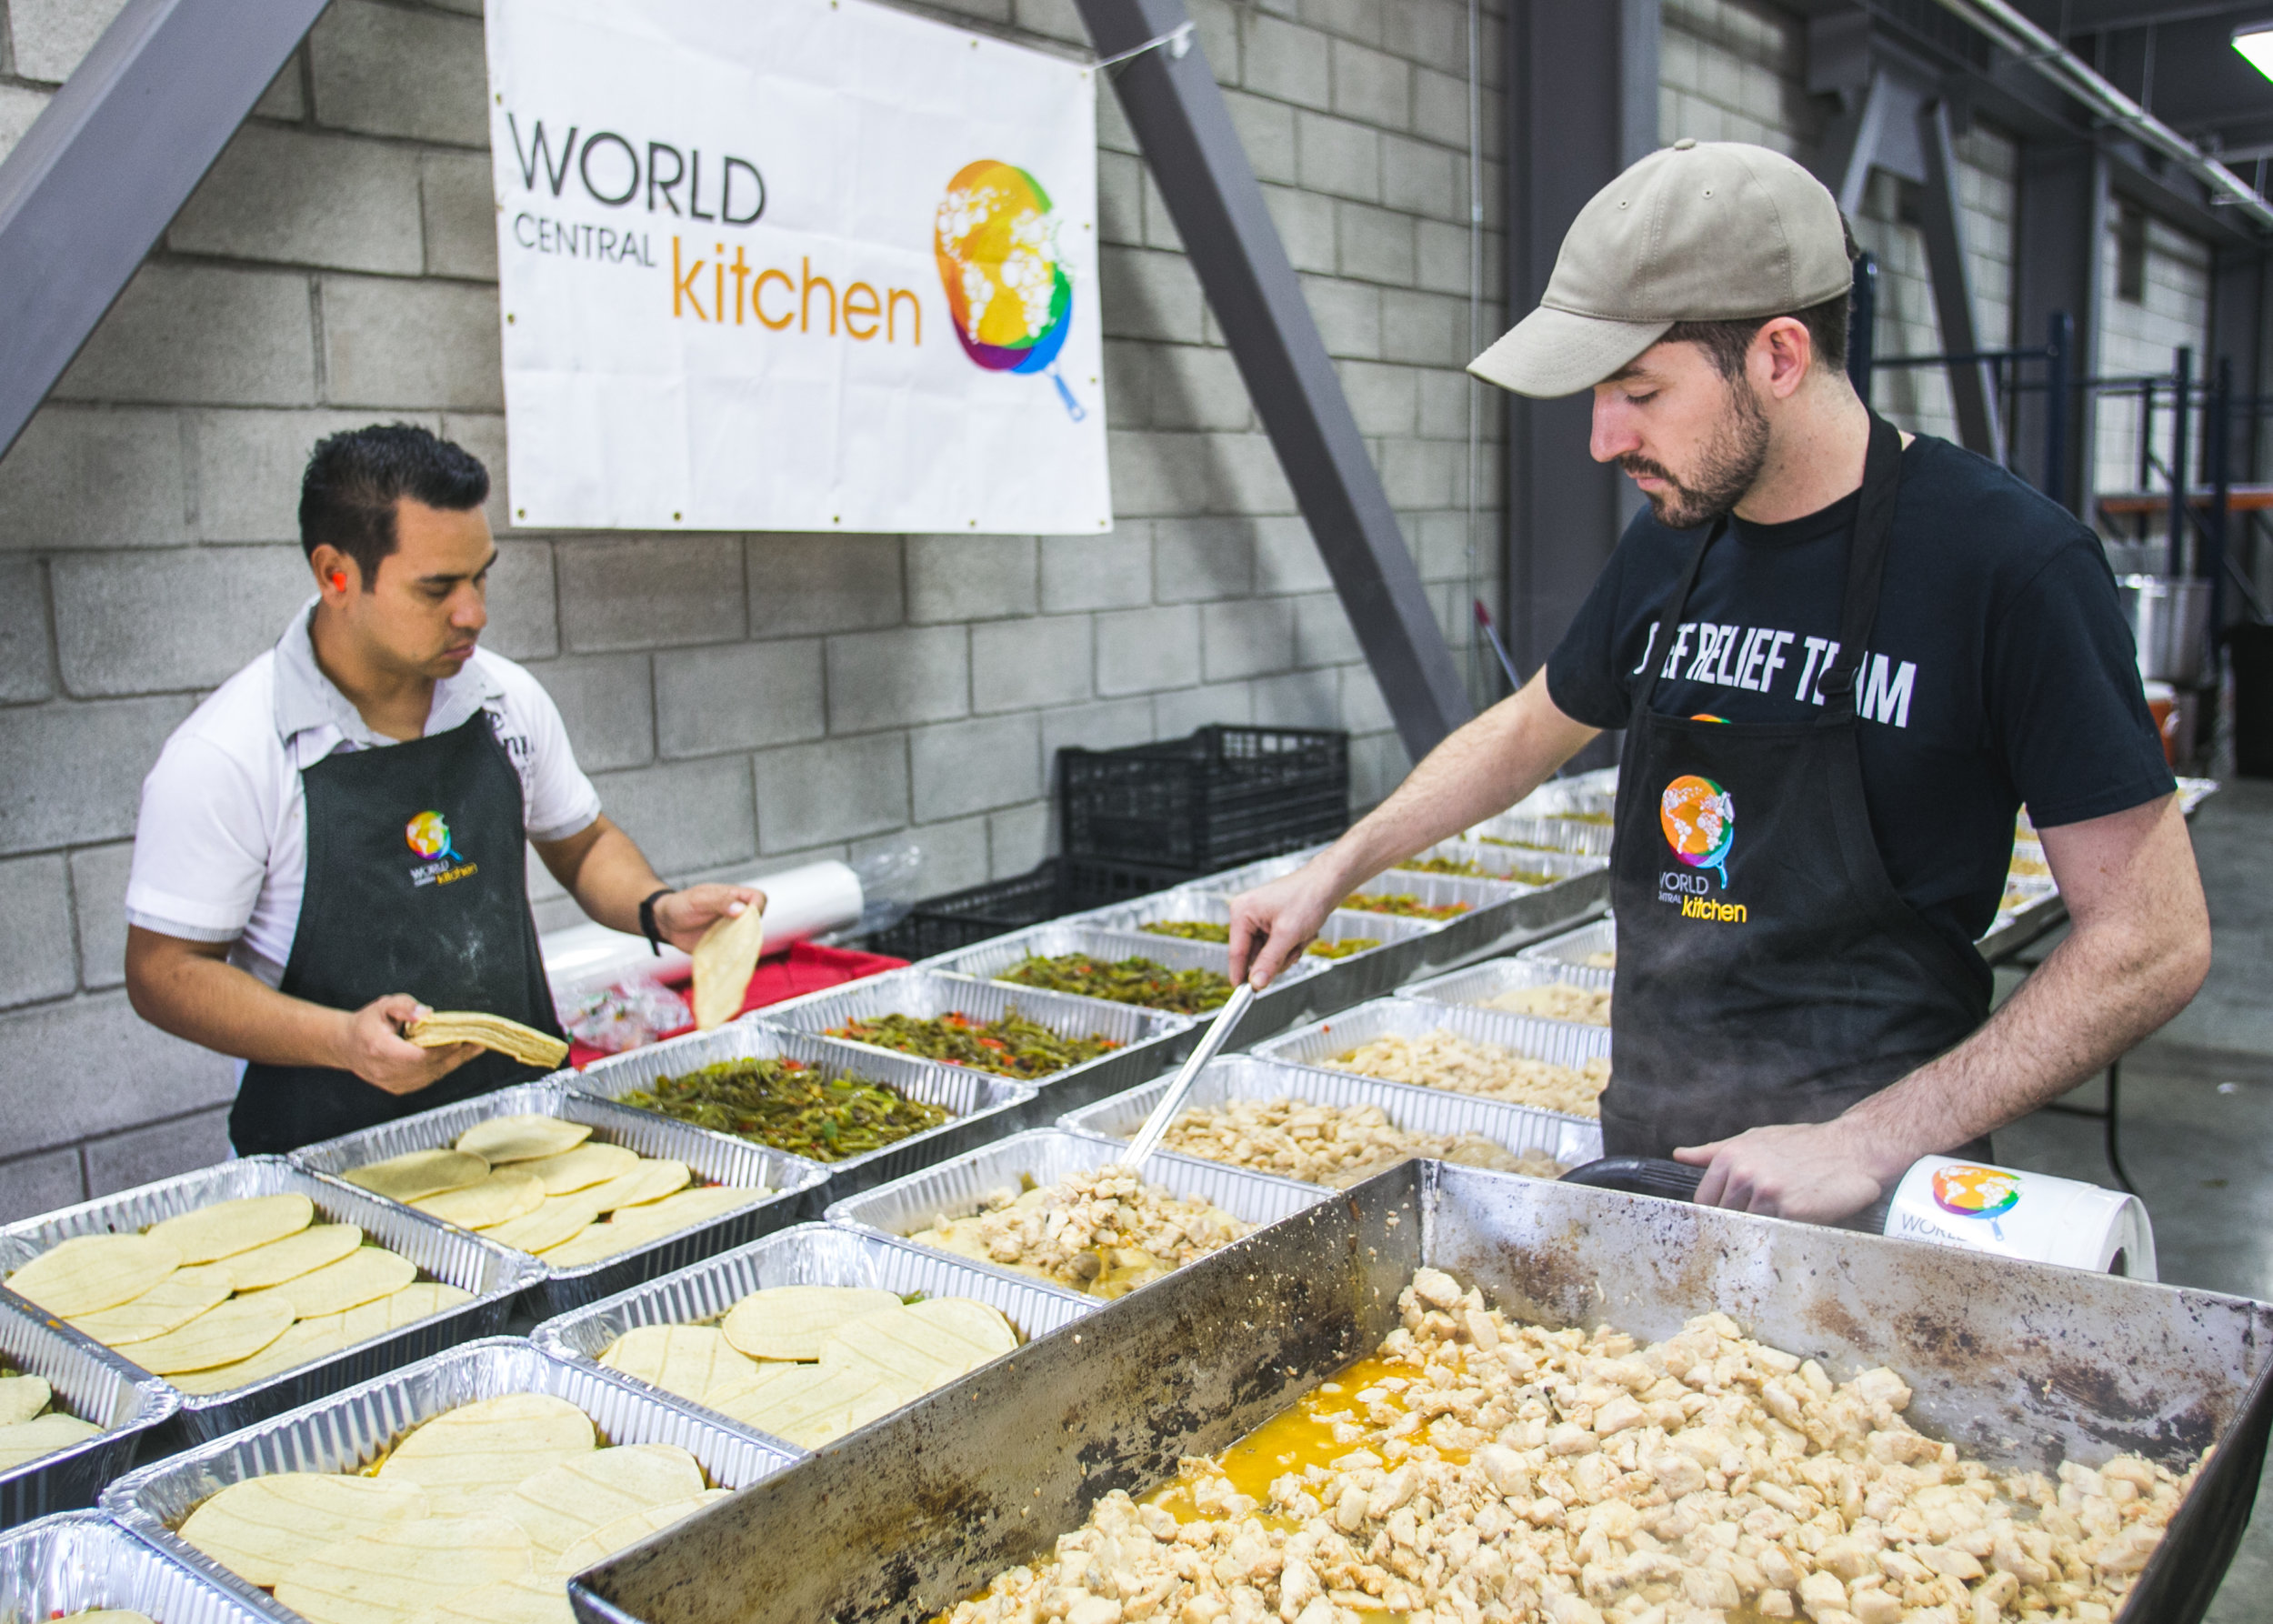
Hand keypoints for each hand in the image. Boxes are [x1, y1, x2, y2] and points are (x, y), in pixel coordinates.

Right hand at [338, 994, 478, 1095]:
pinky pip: (428, 1080)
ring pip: (432, 1075)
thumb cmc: (367, 1024)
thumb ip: (404, 1006)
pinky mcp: (399, 1088)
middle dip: (457, 1054)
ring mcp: (392, 1083)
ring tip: (475, 1048)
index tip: (463, 1038)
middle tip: (478, 1042)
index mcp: (380, 1050)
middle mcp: (386, 1071)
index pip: (419, 1055)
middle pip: (430, 1067)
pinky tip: (458, 1057)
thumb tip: (425, 1013)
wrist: (347, 1045)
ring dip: (455, 1062)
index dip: (443, 1048)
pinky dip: (444, 1068)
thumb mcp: (383, 1006)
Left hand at [651, 885, 765, 953]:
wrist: (665, 923)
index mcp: (734, 897)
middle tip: (731, 935)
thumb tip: (742, 910)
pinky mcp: (724, 947)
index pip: (758, 899)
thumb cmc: (681, 905)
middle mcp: (737, 914)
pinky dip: (733, 957)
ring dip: (742, 946)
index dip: (757, 907)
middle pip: (758, 921)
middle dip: (750, 930)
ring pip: (749, 939)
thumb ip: (720, 901)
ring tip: (725, 947)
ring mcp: (731, 931)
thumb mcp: (698, 900)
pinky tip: (722, 958)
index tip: (743, 916)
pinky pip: (736, 953)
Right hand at [1227, 863, 1347, 988]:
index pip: (1236, 952)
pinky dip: (1293, 944)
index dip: (1241, 975)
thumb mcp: (1288, 934)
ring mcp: (1260, 919)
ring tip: (1301, 936)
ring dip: (1288, 951)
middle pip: (1255, 955)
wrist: (1329, 882)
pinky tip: (1303, 933)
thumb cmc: (1307, 897)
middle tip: (1294, 947)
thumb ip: (1270, 961)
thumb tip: (1256, 983)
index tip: (1243, 996)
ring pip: (1269, 953)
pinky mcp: (1272, 922)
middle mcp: (1247, 915)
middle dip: (1278, 957)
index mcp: (1242, 912)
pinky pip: (1278, 946)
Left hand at [1673, 1120, 1884, 1224]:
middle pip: (1725, 1218)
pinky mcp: (1791, 1211)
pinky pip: (1775, 1233)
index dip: (1714, 1214)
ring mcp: (1767, 1193)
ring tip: (1783, 1217)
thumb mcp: (1755, 1140)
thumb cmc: (1802, 1145)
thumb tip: (1680, 1155)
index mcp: (1730, 1156)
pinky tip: (1797, 1221)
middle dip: (1740, 1222)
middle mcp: (1744, 1173)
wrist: (1853, 1149)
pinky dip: (1783, 1233)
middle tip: (1763, 1220)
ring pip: (1748, 1228)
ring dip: (1762, 1229)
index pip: (1704, 1201)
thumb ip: (1714, 1152)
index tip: (1725, 1221)